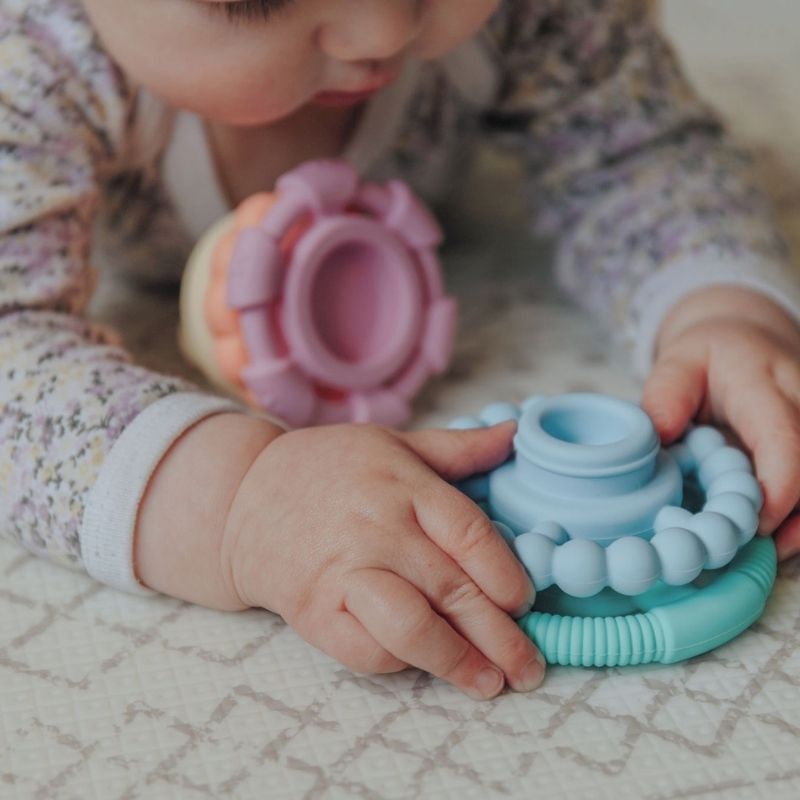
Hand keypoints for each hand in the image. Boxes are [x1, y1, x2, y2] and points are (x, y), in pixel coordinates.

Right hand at [220, 420, 545, 699]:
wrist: (243, 497)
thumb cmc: (328, 468)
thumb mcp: (393, 444)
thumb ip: (457, 448)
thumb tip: (515, 434)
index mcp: (404, 485)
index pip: (470, 535)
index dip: (507, 575)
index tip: (525, 601)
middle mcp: (377, 530)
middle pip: (453, 589)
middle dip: (501, 637)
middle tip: (529, 668)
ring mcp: (343, 573)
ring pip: (412, 628)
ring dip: (458, 662)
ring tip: (491, 683)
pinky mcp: (314, 611)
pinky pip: (367, 651)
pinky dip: (403, 665)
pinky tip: (428, 667)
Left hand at [640, 287, 799, 561]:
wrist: (745, 339)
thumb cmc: (708, 355)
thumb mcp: (679, 361)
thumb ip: (666, 395)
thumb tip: (658, 437)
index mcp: (768, 386)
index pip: (787, 439)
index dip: (780, 486)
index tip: (758, 523)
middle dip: (799, 515)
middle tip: (761, 548)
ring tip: (770, 551)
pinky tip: (778, 536)